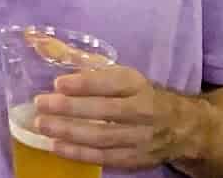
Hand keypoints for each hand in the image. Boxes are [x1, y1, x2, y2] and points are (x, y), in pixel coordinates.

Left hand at [27, 61, 178, 168]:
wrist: (181, 127)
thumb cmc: (142, 96)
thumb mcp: (127, 78)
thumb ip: (97, 74)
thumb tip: (57, 63)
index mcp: (137, 85)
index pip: (111, 83)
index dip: (84, 84)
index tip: (58, 83)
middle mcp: (142, 111)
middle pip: (104, 111)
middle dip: (70, 108)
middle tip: (40, 104)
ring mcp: (140, 138)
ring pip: (103, 137)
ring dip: (69, 132)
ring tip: (41, 125)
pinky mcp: (136, 159)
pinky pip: (105, 157)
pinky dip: (79, 153)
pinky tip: (57, 146)